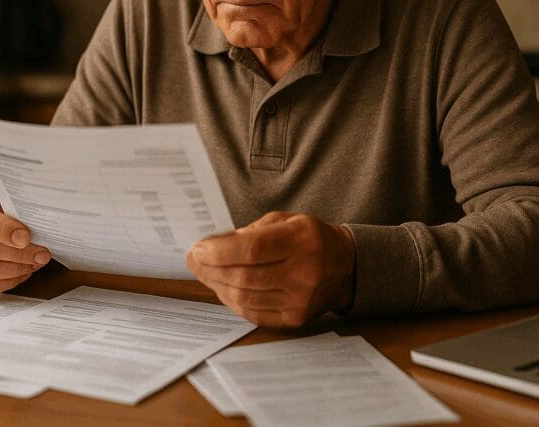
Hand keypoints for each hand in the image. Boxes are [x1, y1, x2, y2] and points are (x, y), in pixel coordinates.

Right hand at [0, 185, 50, 294]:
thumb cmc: (7, 205)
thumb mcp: (13, 198)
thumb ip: (20, 212)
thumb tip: (39, 233)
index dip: (5, 230)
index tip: (26, 238)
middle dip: (19, 254)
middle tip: (42, 254)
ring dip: (16, 270)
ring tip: (34, 263)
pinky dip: (6, 282)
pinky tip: (22, 273)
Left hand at [186, 211, 355, 327]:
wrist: (345, 266)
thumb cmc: (309, 238)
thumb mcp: (285, 221)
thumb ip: (250, 232)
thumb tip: (211, 247)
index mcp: (301, 240)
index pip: (253, 250)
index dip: (219, 252)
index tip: (198, 249)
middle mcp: (304, 272)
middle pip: (245, 277)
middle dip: (211, 269)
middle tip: (193, 260)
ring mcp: (301, 299)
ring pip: (246, 298)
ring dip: (217, 285)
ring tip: (204, 273)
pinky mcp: (297, 318)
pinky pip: (254, 313)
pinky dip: (233, 301)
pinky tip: (222, 288)